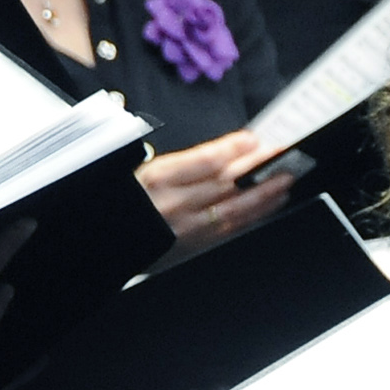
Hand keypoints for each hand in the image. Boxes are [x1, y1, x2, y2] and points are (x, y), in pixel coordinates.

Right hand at [137, 130, 294, 252]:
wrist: (104, 241)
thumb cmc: (122, 203)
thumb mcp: (142, 172)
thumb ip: (183, 165)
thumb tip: (226, 153)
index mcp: (157, 178)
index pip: (205, 160)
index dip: (234, 149)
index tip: (254, 140)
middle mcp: (173, 204)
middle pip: (226, 183)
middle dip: (259, 169)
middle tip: (284, 156)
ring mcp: (184, 230)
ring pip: (234, 210)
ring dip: (264, 196)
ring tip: (285, 181)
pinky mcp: (191, 249)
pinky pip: (228, 231)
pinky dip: (251, 217)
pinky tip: (267, 207)